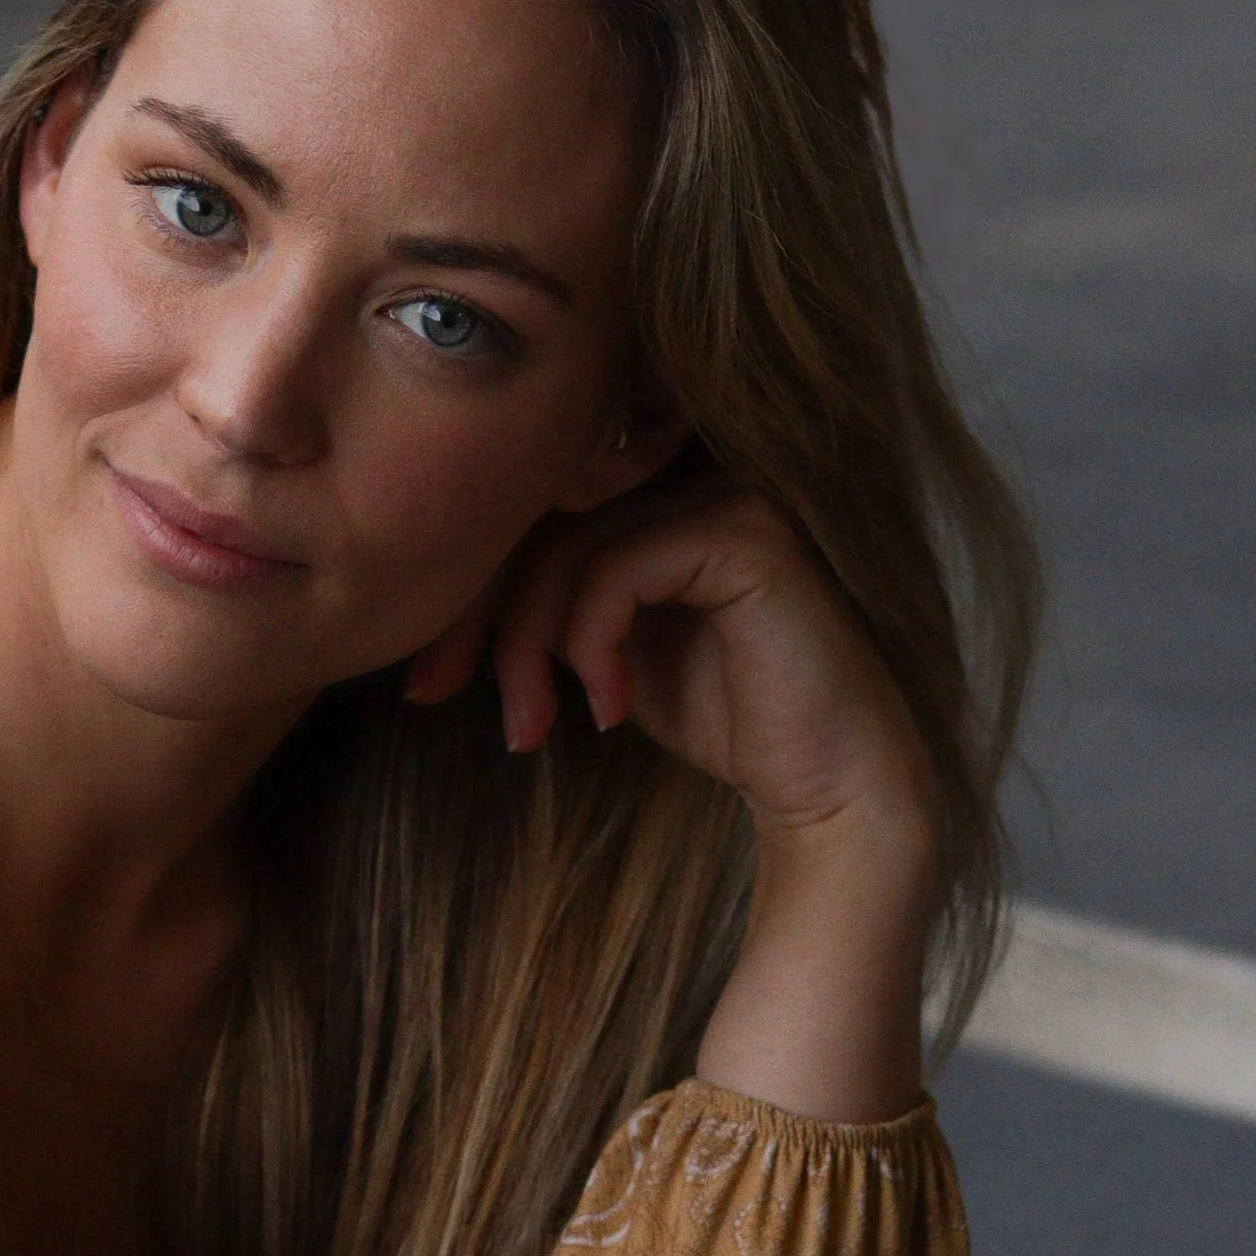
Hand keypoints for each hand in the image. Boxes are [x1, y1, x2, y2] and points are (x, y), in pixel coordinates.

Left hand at [404, 474, 930, 845]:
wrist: (828, 782)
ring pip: (567, 548)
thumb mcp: (605, 652)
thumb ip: (547, 605)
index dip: (464, 594)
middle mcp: (691, 473)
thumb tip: (429, 597)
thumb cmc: (724, 718)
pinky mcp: (746, 532)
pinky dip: (589, 641)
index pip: (528, 514)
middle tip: (439, 696)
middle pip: (535, 520)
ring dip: (528, 646)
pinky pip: (618, 567)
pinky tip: (610, 706)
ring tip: (535, 724)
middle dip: (476, 619)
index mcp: (656, 493)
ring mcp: (726, 493)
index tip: (426, 682)